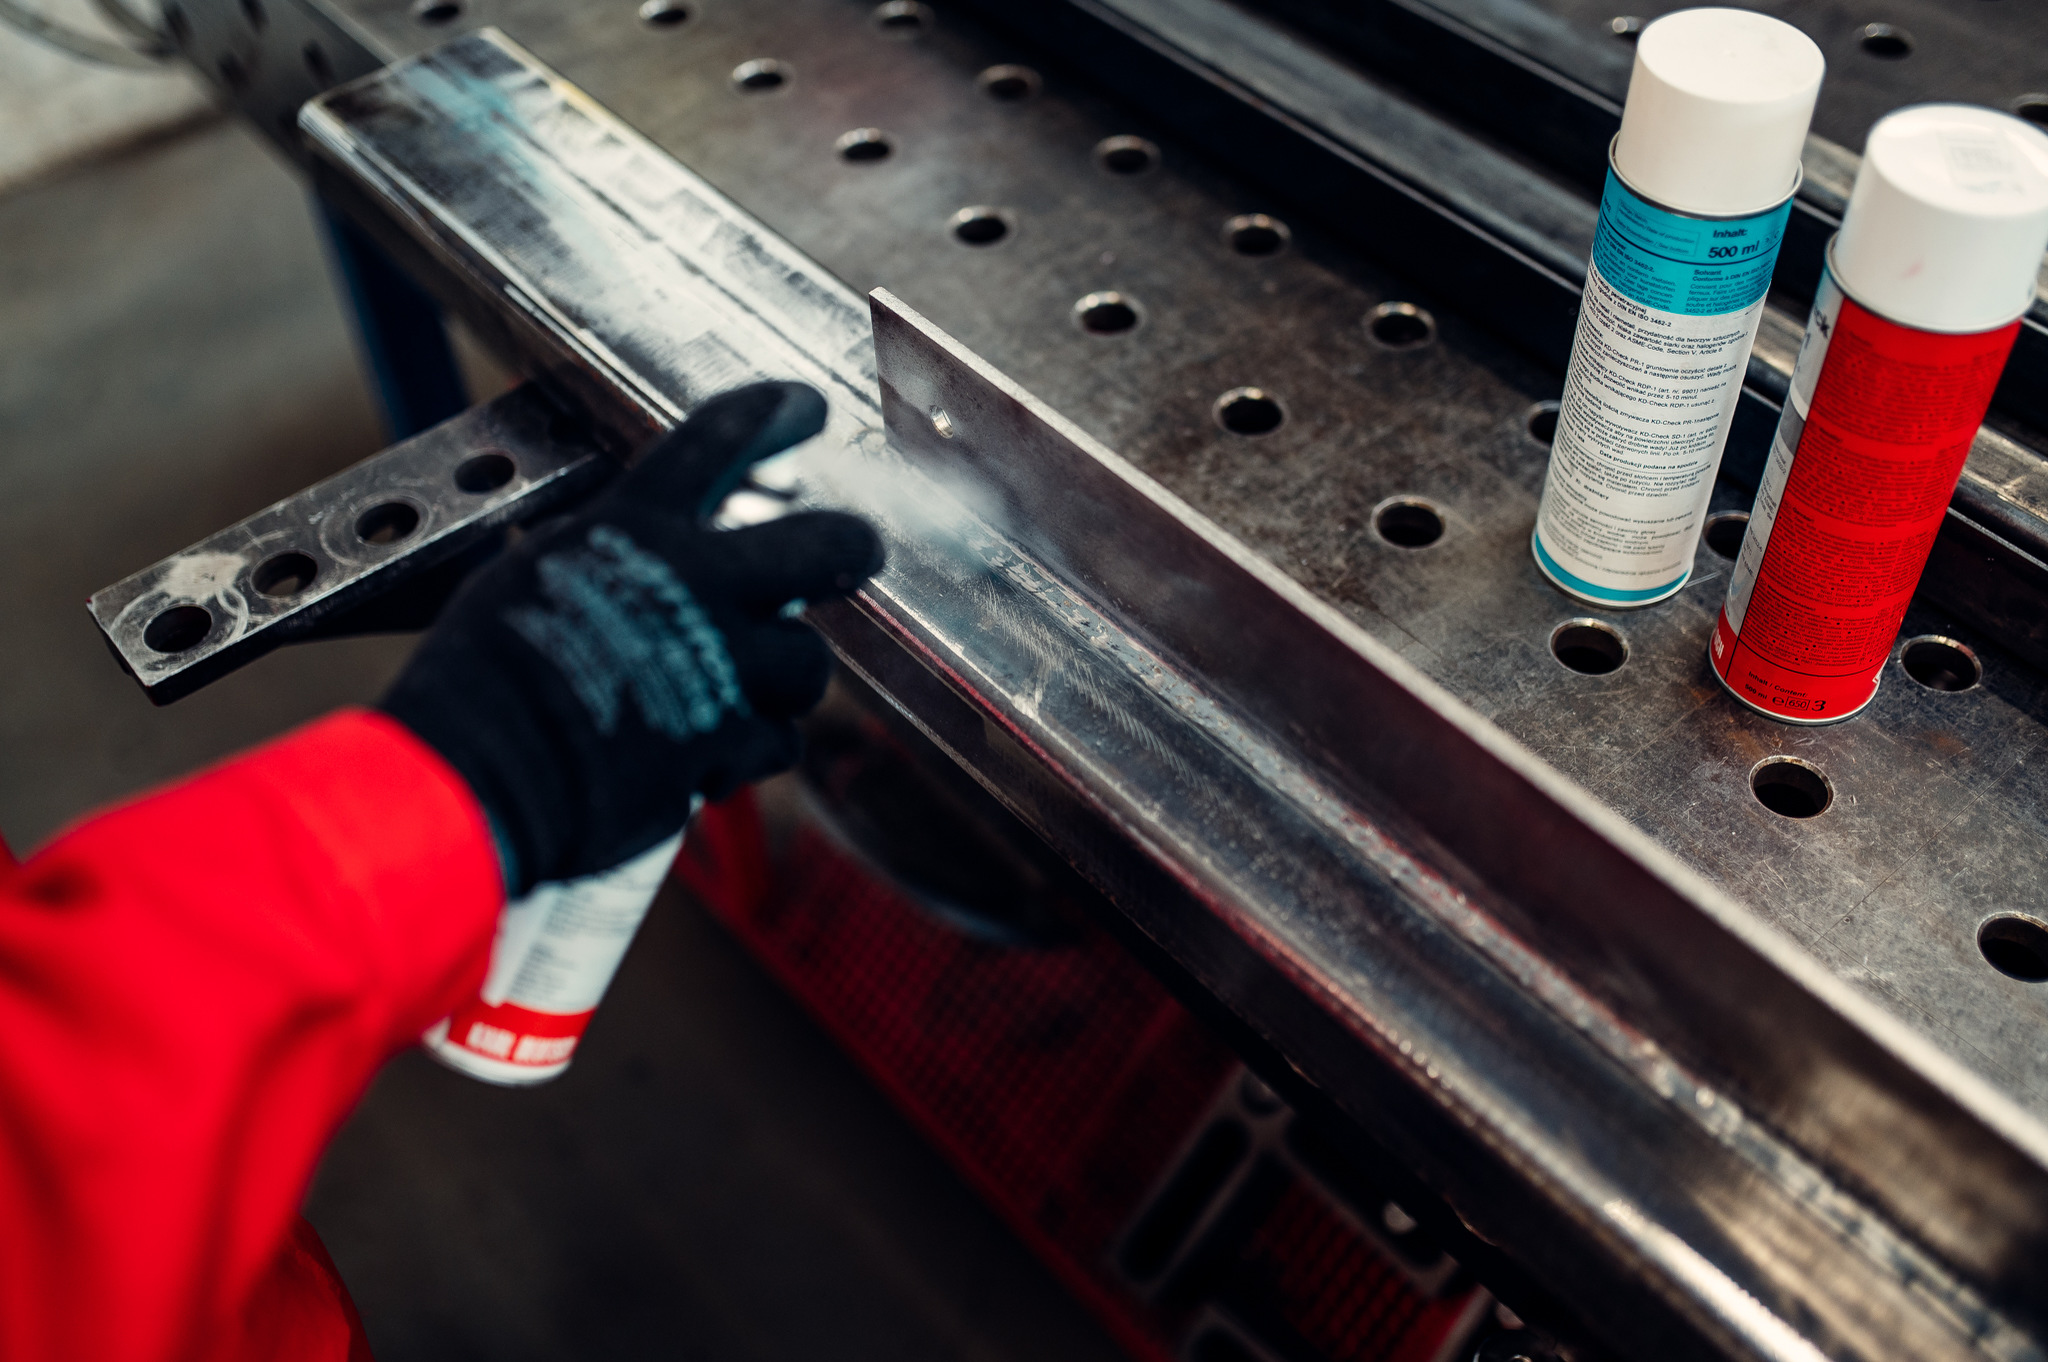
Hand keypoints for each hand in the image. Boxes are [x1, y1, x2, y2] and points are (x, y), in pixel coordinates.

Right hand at [380, 381, 882, 892]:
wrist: (482, 768)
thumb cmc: (483, 675)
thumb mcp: (538, 573)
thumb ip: (612, 556)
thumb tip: (649, 561)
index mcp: (636, 525)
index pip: (720, 438)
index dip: (773, 415)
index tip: (806, 407)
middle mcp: (697, 582)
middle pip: (827, 545)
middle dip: (851, 548)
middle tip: (855, 555)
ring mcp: (725, 662)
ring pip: (808, 660)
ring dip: (781, 680)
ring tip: (737, 693)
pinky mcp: (731, 739)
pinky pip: (776, 740)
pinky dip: (747, 750)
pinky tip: (706, 757)